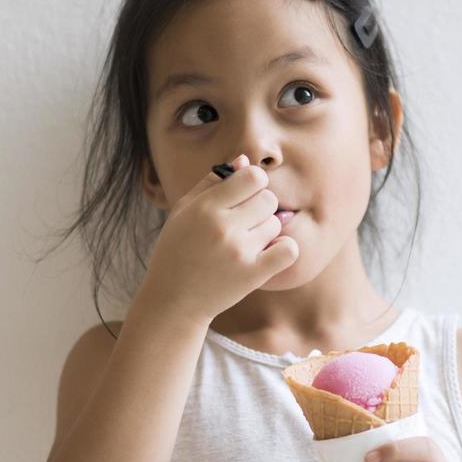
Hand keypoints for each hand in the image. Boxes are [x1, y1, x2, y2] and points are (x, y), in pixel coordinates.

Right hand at [137, 154, 298, 324]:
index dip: (253, 183)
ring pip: (276, 223)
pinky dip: (283, 249)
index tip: (245, 196)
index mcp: (205, 208)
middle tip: (244, 223)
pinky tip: (268, 254)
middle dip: (260, 207)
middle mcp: (223, 227)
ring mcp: (240, 251)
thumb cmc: (177, 251)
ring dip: (265, 231)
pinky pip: (289, 249)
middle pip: (268, 198)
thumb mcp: (183, 212)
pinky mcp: (253, 274)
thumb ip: (211, 183)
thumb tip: (244, 160)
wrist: (173, 301)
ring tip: (245, 243)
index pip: (253, 176)